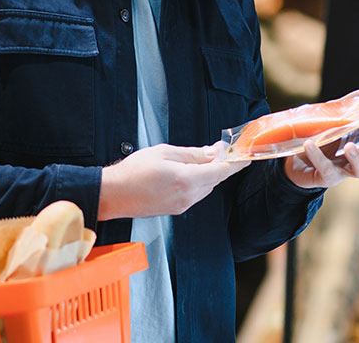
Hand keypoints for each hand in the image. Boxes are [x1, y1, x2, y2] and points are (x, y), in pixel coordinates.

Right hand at [98, 142, 248, 219]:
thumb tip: (213, 152)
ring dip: (207, 174)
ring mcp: (182, 205)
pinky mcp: (175, 209)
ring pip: (205, 188)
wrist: (113, 194)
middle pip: (215, 180)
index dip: (236, 163)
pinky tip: (186, 172)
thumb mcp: (164, 153)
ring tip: (198, 159)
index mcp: (187, 179)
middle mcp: (188, 196)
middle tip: (217, 149)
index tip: (246, 156)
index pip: (222, 171)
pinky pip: (194, 194)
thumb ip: (192, 154)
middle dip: (219, 165)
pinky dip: (197, 182)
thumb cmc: (133, 171)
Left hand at [283, 117, 358, 189]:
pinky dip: (318, 156)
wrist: (293, 158)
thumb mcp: (334, 117)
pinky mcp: (326, 178)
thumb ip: (353, 104)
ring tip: (348, 146)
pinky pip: (326, 169)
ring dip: (356, 158)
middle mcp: (358, 157)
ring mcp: (344, 169)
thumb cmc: (320, 136)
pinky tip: (310, 145)